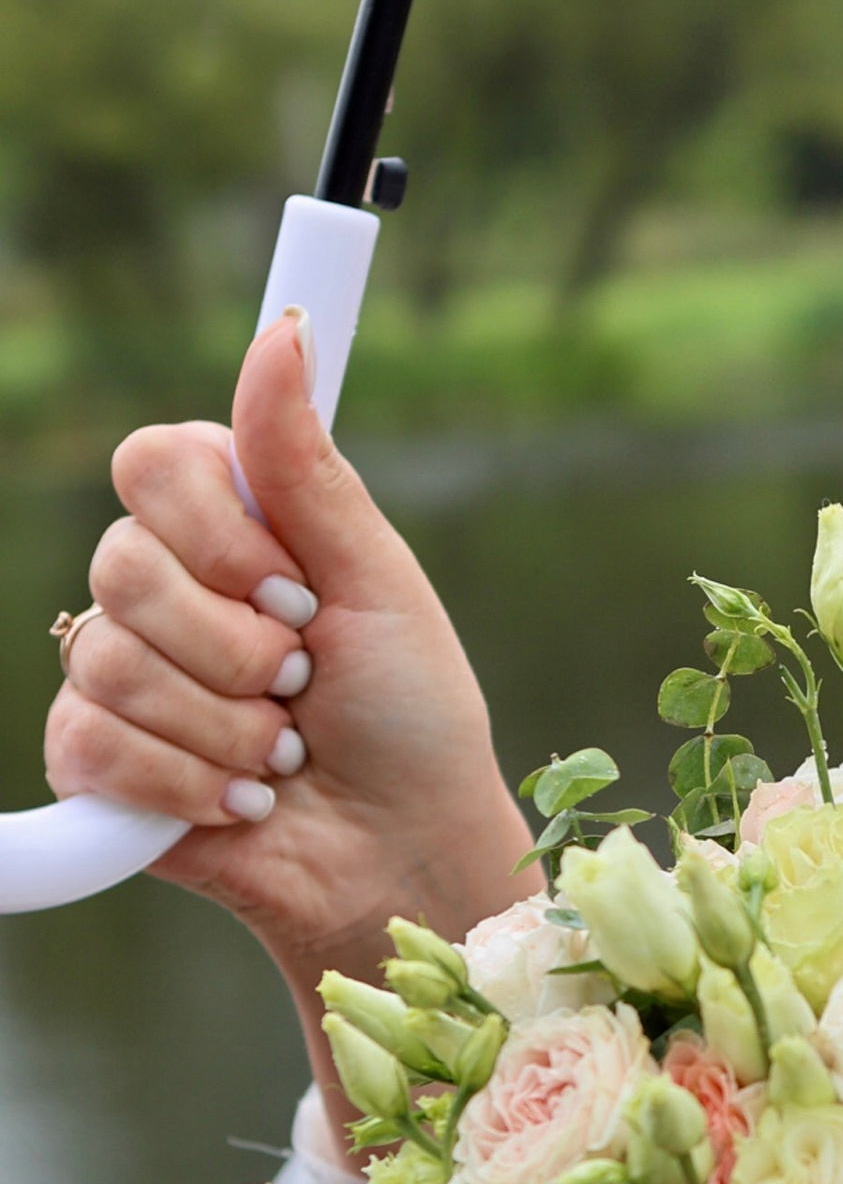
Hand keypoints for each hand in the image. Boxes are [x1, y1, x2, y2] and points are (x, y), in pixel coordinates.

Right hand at [46, 309, 533, 1111]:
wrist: (403, 851)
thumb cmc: (408, 715)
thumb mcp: (374, 577)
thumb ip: (304, 464)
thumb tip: (280, 332)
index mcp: (227, 527)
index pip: (150, 460)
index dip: (218, 533)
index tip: (297, 590)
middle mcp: (161, 589)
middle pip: (121, 562)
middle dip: (238, 645)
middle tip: (302, 686)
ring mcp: (120, 675)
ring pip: (113, 662)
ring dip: (228, 724)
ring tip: (282, 751)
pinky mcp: (97, 765)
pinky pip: (93, 742)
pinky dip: (188, 779)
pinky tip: (241, 799)